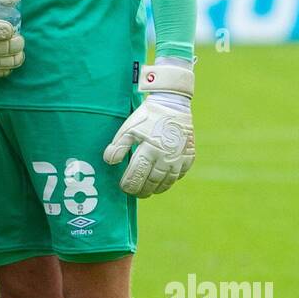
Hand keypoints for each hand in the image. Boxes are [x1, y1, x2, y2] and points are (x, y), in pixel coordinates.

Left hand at [103, 62, 194, 196]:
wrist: (173, 104)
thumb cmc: (147, 116)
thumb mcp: (128, 128)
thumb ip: (118, 146)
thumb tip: (109, 161)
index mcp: (149, 149)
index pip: (137, 175)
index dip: (129, 185)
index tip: (124, 188)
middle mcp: (165, 157)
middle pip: (152, 182)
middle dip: (142, 190)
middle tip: (135, 193)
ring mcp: (179, 158)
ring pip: (167, 182)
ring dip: (156, 189)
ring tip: (148, 191)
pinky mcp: (189, 156)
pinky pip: (180, 175)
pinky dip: (171, 181)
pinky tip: (164, 182)